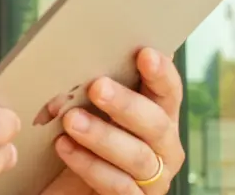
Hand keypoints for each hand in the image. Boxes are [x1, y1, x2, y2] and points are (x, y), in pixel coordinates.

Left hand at [41, 48, 184, 194]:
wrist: (66, 187)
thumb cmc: (80, 139)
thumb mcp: (88, 110)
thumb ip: (93, 87)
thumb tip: (78, 54)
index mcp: (160, 116)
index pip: (169, 91)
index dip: (161, 73)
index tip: (144, 53)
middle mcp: (164, 148)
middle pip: (156, 124)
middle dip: (126, 104)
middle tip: (97, 87)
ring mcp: (153, 179)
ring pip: (137, 156)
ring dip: (103, 136)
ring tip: (71, 120)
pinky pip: (118, 185)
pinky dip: (90, 165)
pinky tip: (64, 147)